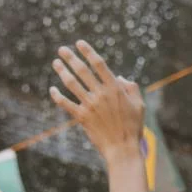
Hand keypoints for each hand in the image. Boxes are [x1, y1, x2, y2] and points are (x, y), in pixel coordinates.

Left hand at [50, 40, 144, 163]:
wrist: (122, 149)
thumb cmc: (133, 127)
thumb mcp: (139, 105)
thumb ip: (131, 88)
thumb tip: (119, 77)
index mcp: (115, 89)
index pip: (99, 64)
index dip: (88, 52)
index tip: (80, 43)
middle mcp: (101, 94)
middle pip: (82, 70)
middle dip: (71, 57)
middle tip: (62, 49)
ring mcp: (90, 105)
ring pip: (71, 84)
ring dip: (62, 71)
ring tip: (56, 63)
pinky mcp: (81, 117)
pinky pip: (65, 103)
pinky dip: (57, 95)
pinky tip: (52, 89)